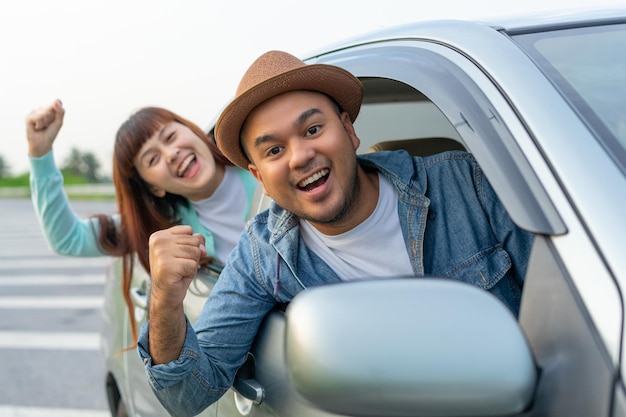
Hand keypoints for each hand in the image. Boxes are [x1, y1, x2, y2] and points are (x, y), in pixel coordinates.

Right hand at [25, 99, 64, 156]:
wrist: (43, 143)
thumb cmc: (51, 133)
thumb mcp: (59, 122)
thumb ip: (60, 112)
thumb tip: (56, 100)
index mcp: (50, 109)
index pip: (58, 102)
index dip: (58, 111)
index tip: (56, 119)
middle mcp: (42, 109)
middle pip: (51, 108)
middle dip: (52, 119)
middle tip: (48, 125)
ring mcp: (34, 112)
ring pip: (45, 113)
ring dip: (45, 122)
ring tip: (42, 127)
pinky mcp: (28, 117)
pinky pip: (38, 117)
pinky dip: (40, 124)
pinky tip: (36, 127)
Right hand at [147, 225, 205, 363]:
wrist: (166, 295)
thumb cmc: (177, 271)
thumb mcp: (187, 251)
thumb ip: (196, 242)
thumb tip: (202, 248)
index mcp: (159, 235)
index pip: (189, 230)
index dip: (190, 245)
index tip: (178, 256)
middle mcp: (157, 242)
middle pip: (193, 241)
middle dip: (192, 255)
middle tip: (179, 266)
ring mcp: (160, 254)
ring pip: (195, 252)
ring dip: (191, 264)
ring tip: (179, 271)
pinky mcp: (166, 266)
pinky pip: (192, 265)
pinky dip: (190, 273)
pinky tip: (179, 277)